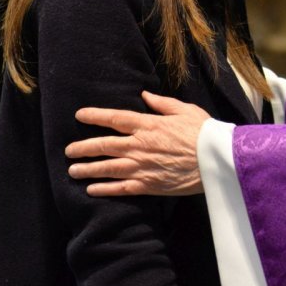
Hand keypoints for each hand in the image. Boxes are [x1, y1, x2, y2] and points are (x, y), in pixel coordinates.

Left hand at [67, 91, 211, 196]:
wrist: (217, 161)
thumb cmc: (204, 133)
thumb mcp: (185, 110)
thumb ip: (162, 103)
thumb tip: (145, 95)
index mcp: (149, 125)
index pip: (115, 118)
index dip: (95, 116)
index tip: (79, 115)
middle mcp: (140, 146)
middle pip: (103, 145)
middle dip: (83, 147)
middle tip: (68, 150)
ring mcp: (142, 167)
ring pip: (107, 168)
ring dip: (87, 169)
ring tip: (72, 170)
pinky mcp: (148, 185)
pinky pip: (120, 188)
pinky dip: (104, 189)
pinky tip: (91, 190)